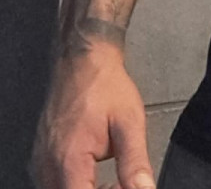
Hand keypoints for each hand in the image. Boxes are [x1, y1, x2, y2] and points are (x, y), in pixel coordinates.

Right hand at [28, 47, 155, 188]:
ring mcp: (41, 161)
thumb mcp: (129, 123)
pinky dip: (76, 184)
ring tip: (112, 181)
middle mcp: (48, 164)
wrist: (85, 60)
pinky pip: (54, 182)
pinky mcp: (41, 156)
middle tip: (122, 185)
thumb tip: (144, 188)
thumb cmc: (104, 85)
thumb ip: (135, 162)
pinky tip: (94, 176)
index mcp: (69, 160)